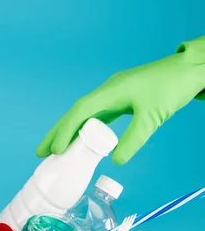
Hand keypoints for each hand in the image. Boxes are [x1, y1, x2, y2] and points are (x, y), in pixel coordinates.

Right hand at [36, 37, 204, 164]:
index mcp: (110, 92)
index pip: (79, 113)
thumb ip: (133, 139)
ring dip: (68, 131)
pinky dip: (84, 129)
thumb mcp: (152, 117)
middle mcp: (107, 91)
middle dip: (57, 133)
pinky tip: (81, 141)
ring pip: (83, 114)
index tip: (56, 151)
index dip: (65, 132)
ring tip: (55, 150)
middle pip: (74, 113)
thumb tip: (115, 161)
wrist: (189, 69)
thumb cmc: (171, 87)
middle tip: (41, 152)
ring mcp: (113, 94)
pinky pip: (96, 115)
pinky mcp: (121, 98)